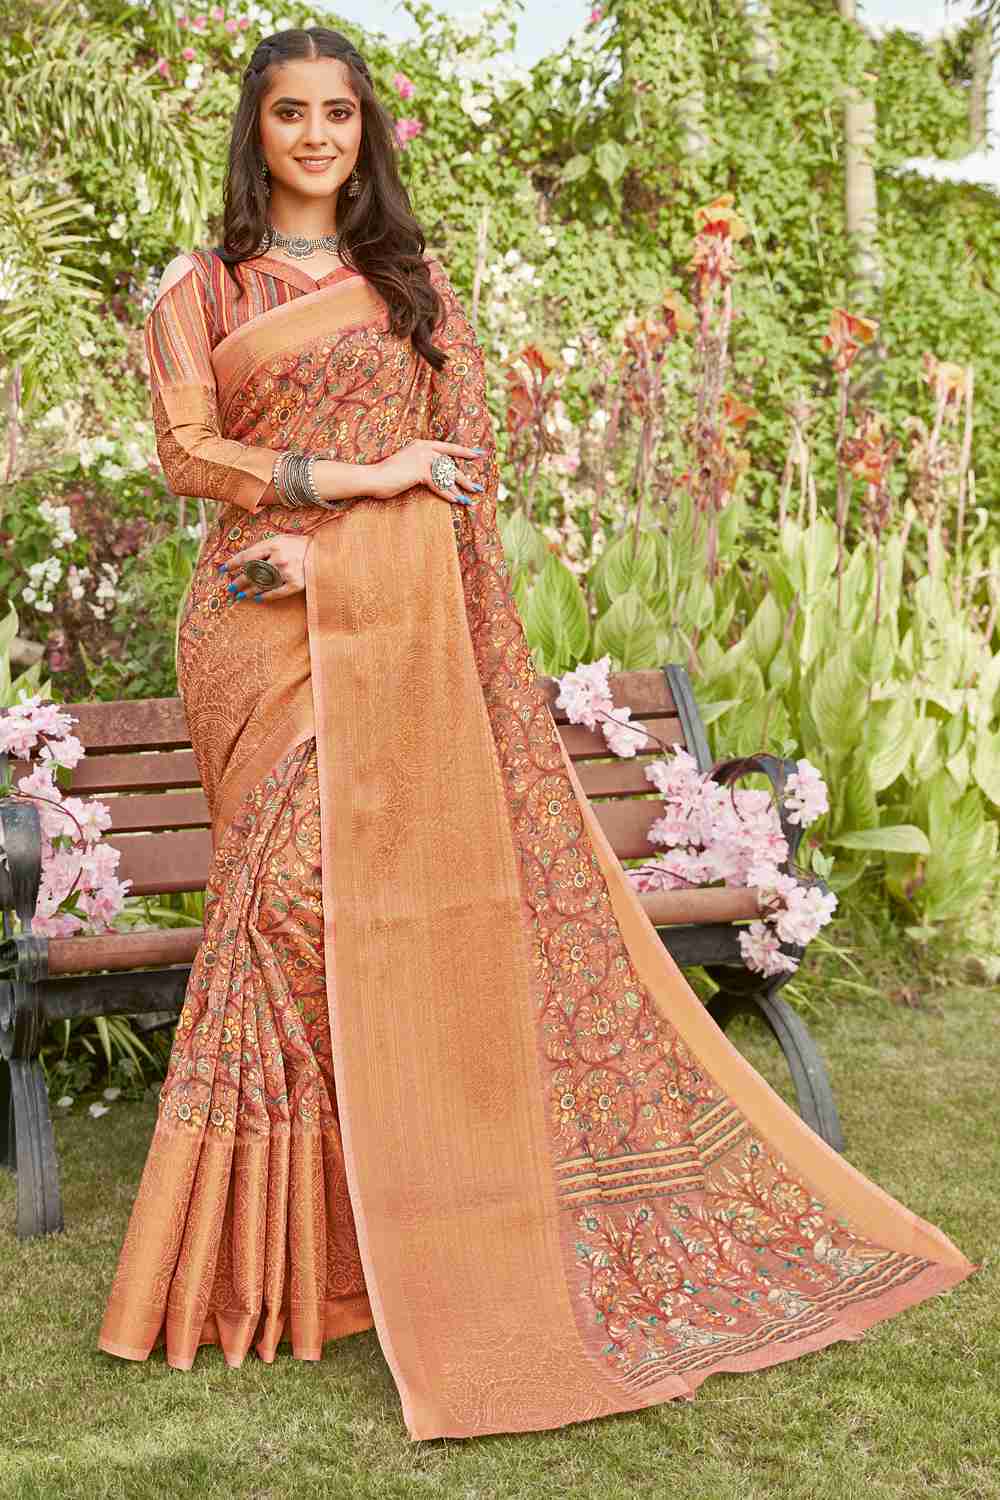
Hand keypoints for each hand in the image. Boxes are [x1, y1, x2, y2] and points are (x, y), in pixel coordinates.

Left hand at [220, 533, 309, 602]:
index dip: (233, 563)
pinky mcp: (296, 584)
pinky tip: (257, 599)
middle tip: (230, 587)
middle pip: (252, 573)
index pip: (247, 556)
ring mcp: (288, 572)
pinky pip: (276, 593)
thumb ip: (263, 548)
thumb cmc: (298, 545)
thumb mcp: (279, 539)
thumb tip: (243, 560)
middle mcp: (279, 559)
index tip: (222, 569)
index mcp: (273, 545)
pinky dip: (265, 596)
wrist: (322, 552)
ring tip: (239, 595)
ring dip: (249, 590)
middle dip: (239, 581)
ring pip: (262, 584)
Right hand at [370, 440, 487, 505]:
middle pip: (450, 465)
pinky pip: (439, 485)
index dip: (465, 451)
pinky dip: (448, 494)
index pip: (448, 448)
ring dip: (459, 489)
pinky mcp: (420, 471)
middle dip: (465, 479)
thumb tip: (436, 477)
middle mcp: (424, 448)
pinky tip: (457, 501)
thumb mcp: (407, 467)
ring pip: (447, 476)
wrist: (372, 477)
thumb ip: (422, 467)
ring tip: (470, 498)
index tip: (479, 454)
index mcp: (421, 444)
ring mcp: (422, 458)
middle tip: (479, 487)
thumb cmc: (386, 476)